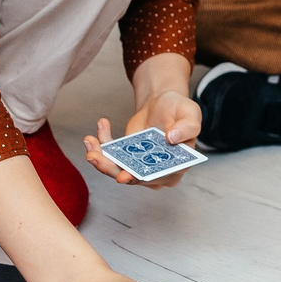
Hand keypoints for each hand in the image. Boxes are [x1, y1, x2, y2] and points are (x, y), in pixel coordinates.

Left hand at [83, 86, 201, 189]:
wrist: (163, 103)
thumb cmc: (179, 110)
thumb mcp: (190, 114)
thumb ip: (188, 126)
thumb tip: (173, 137)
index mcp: (176, 167)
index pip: (158, 177)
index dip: (140, 178)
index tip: (123, 175)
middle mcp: (156, 172)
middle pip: (131, 176)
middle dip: (110, 168)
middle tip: (93, 156)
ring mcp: (138, 165)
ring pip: (116, 169)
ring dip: (99, 157)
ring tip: (90, 140)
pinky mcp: (125, 156)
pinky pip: (110, 155)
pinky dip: (101, 143)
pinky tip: (102, 125)